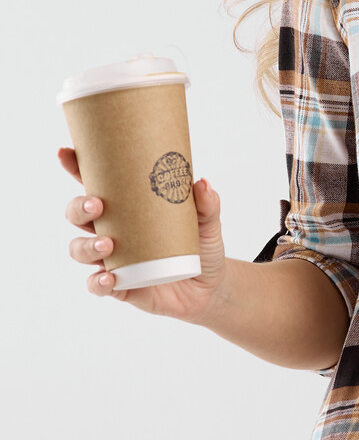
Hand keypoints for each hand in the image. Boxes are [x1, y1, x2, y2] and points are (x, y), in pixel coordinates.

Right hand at [59, 145, 230, 321]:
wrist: (210, 286)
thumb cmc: (201, 246)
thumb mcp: (208, 222)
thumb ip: (207, 204)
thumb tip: (201, 183)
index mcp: (126, 208)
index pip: (94, 184)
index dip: (76, 168)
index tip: (66, 153)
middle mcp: (112, 231)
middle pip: (77, 215)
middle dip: (79, 208)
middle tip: (97, 206)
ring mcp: (113, 259)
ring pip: (80, 249)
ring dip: (87, 245)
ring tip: (108, 244)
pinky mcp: (121, 286)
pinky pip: (98, 285)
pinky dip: (98, 282)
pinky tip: (109, 277)